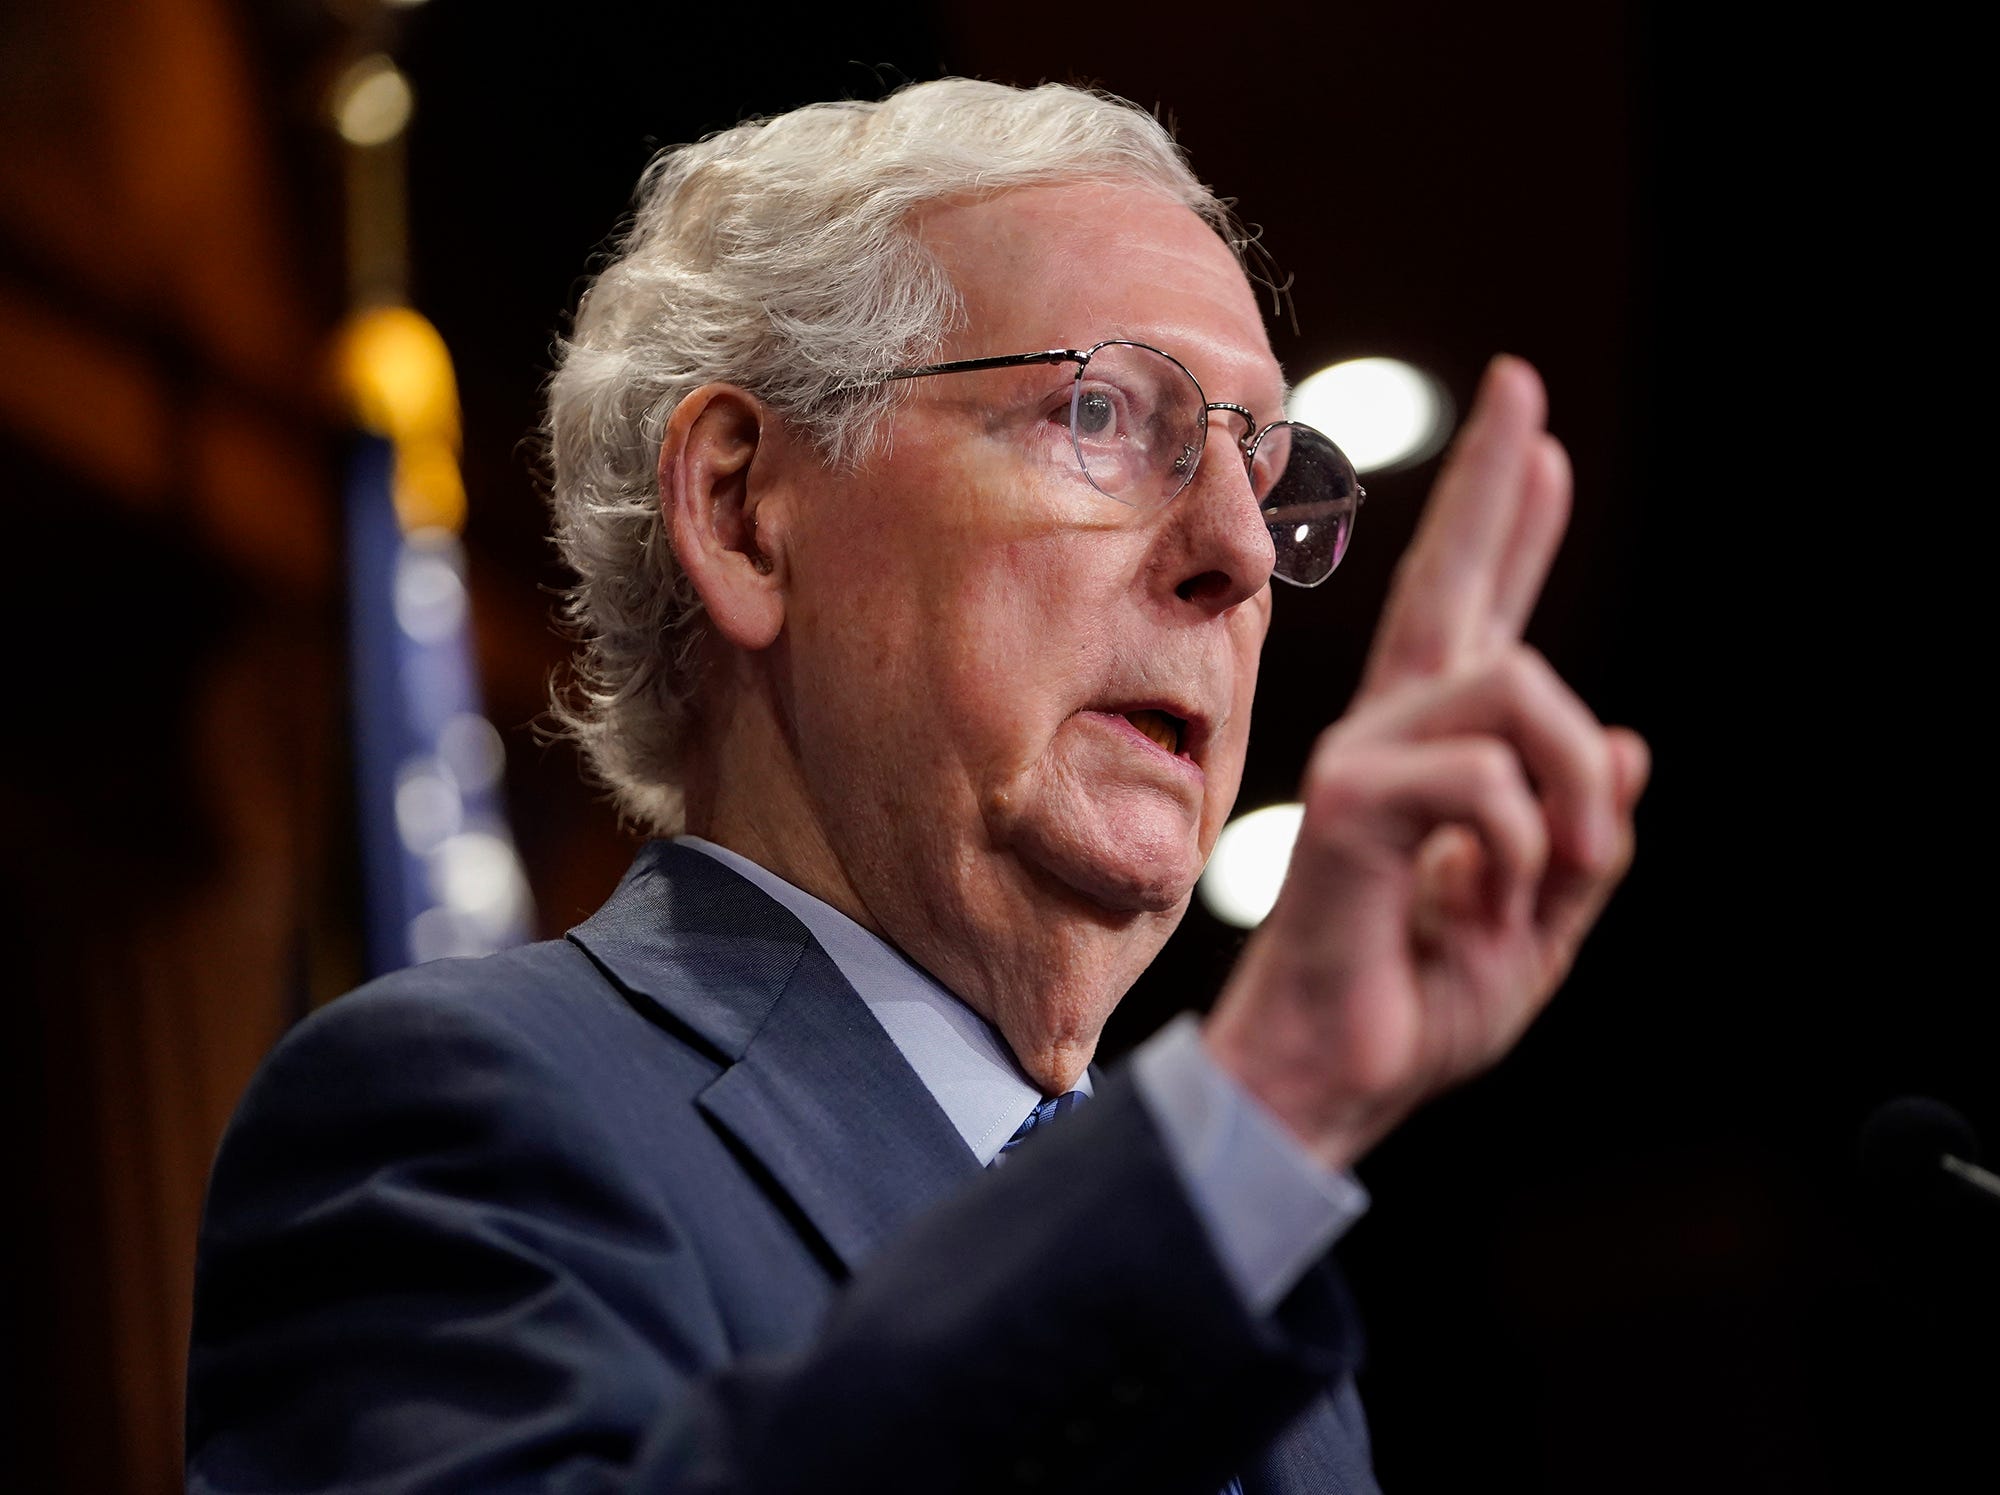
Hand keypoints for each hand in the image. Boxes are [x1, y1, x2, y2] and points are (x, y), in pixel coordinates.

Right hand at [1204, 356, 1648, 1170]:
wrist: (1340, 1077)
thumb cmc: (1419, 1004)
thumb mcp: (1541, 923)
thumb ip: (1586, 837)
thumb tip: (1628, 743)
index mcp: (1439, 759)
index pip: (1478, 621)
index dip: (1510, 530)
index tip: (1540, 444)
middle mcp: (1396, 736)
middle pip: (1454, 585)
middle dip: (1494, 486)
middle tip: (1523, 388)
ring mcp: (1369, 759)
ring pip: (1517, 687)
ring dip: (1575, 794)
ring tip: (1570, 875)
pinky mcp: (1353, 802)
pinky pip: (1486, 782)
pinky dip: (1521, 853)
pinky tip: (1481, 908)